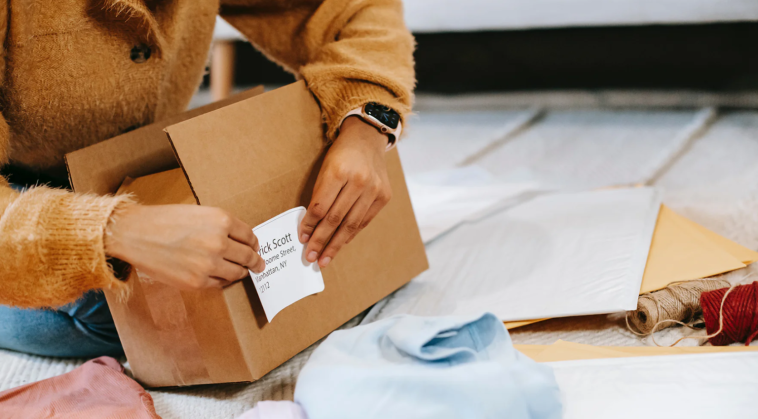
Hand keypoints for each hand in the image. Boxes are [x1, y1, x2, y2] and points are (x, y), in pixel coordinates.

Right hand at [105, 204, 264, 289]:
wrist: (134, 234)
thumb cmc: (164, 219)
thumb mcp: (199, 212)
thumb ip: (220, 225)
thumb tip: (240, 240)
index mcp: (221, 220)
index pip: (250, 236)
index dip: (254, 243)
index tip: (255, 247)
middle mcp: (219, 242)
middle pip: (248, 256)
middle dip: (255, 260)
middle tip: (258, 264)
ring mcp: (209, 264)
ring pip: (238, 272)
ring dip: (241, 272)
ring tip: (242, 271)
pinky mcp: (197, 282)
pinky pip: (220, 284)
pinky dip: (223, 280)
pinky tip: (220, 276)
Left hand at [299, 116, 392, 266]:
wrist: (367, 139)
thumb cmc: (341, 155)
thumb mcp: (325, 169)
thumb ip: (319, 196)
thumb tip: (310, 228)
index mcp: (339, 171)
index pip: (320, 207)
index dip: (310, 226)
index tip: (302, 239)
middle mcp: (359, 181)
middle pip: (336, 219)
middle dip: (321, 241)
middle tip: (311, 257)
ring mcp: (374, 189)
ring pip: (351, 225)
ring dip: (336, 245)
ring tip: (324, 259)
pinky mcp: (384, 196)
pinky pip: (364, 221)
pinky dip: (351, 235)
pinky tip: (341, 244)